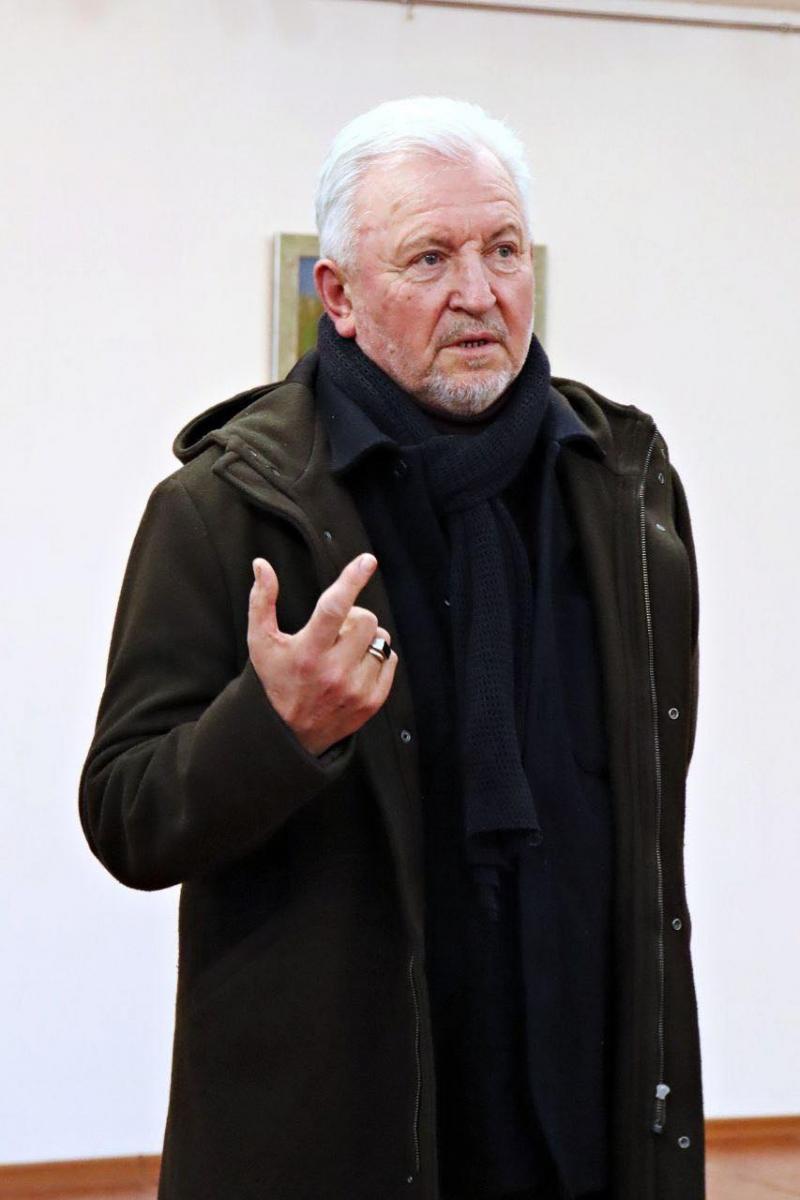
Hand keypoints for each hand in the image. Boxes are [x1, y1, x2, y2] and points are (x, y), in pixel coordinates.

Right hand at [247, 553, 397, 756]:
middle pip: (366, 620)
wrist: (288, 735)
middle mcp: (334, 672)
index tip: (367, 560)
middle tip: (337, 630)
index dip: (352, 580)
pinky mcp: (372, 702)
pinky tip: (355, 666)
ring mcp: (356, 689)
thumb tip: (261, 565)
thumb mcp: (260, 642)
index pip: (335, 608)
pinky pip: (391, 660)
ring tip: (344, 651)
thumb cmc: (275, 681)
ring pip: (381, 640)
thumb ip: (261, 601)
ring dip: (366, 638)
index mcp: (307, 653)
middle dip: (355, 617)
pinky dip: (378, 657)